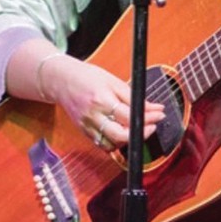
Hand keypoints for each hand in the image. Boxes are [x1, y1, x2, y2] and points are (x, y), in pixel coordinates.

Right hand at [42, 55, 163, 150]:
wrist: (61, 80)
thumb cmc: (87, 76)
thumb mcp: (112, 80)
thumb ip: (132, 96)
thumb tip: (154, 107)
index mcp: (102, 98)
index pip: (129, 115)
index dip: (148, 117)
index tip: (160, 114)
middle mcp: (94, 115)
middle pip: (120, 135)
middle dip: (141, 133)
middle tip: (152, 126)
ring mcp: (88, 126)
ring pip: (112, 144)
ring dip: (128, 140)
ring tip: (137, 129)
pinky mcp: (84, 132)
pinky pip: (102, 145)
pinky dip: (115, 143)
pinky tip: (122, 134)